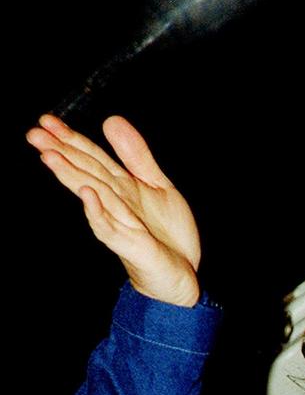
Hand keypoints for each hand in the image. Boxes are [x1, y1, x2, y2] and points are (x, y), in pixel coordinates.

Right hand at [26, 114, 200, 306]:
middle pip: (85, 173)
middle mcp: (115, 204)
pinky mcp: (132, 245)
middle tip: (32, 134)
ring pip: (93, 196)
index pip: (90, 158)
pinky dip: (99, 212)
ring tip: (49, 156)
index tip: (46, 120)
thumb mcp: (156, 185)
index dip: (70, 138)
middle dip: (60, 153)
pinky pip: (111, 229)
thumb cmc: (166, 235)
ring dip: (71, 177)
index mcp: (120, 187)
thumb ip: (135, 156)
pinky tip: (88, 195)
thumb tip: (110, 119)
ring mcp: (121, 224)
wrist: (181, 275)